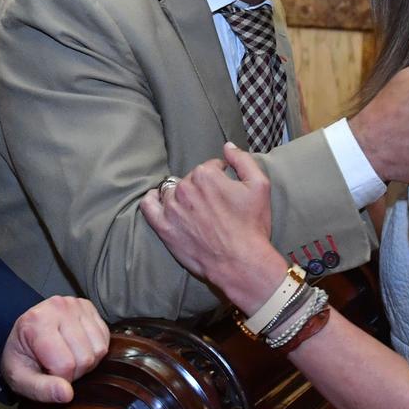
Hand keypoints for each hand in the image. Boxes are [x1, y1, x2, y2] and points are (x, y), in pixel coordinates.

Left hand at [0, 296, 109, 403]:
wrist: (23, 335)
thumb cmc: (21, 358)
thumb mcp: (21, 380)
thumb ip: (41, 389)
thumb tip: (67, 394)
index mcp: (36, 322)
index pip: (65, 364)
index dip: (60, 379)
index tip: (47, 374)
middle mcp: (58, 307)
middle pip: (85, 357)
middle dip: (74, 371)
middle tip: (57, 367)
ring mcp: (75, 304)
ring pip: (99, 350)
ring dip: (86, 362)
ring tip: (67, 357)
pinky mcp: (88, 306)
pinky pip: (105, 338)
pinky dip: (94, 350)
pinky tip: (77, 348)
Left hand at [139, 144, 291, 310]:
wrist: (240, 262)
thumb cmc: (252, 225)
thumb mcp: (260, 186)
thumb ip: (243, 160)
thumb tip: (227, 146)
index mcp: (205, 175)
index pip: (209, 167)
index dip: (220, 178)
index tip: (226, 191)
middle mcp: (185, 188)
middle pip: (190, 179)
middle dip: (201, 188)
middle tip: (214, 206)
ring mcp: (172, 208)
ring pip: (172, 191)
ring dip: (182, 196)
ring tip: (195, 210)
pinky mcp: (164, 227)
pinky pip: (148, 206)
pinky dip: (153, 200)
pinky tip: (160, 202)